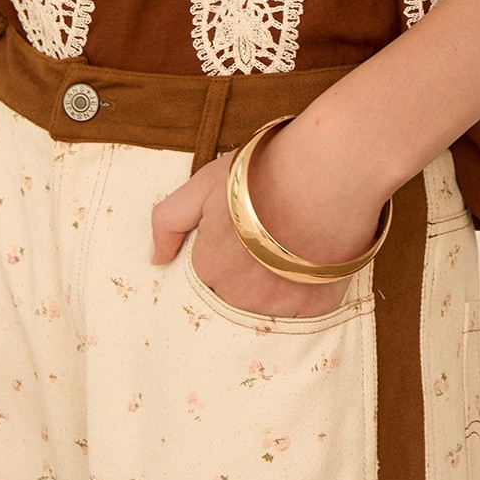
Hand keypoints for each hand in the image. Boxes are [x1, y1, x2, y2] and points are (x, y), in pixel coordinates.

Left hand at [150, 123, 388, 319]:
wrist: (325, 171)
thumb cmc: (263, 172)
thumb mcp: (202, 184)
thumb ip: (168, 221)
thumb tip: (154, 259)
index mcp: (209, 270)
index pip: (209, 277)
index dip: (226, 255)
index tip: (242, 238)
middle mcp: (239, 297)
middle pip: (239, 295)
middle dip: (251, 272)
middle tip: (271, 238)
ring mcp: (280, 306)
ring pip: (273, 306)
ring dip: (280, 284)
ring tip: (296, 244)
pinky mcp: (317, 307)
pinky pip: (309, 308)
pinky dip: (312, 289)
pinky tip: (317, 259)